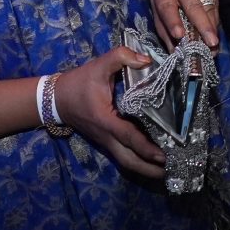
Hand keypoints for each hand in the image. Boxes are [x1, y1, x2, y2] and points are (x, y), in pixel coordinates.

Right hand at [57, 47, 166, 178]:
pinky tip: (152, 163)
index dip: (145, 147)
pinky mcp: (106, 142)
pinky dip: (138, 162)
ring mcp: (105, 142)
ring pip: (126, 162)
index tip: (163, 156)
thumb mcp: (99, 65)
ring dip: (145, 169)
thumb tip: (146, 60)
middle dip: (149, 169)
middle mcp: (106, 136)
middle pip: (128, 160)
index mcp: (105, 120)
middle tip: (172, 171)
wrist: (57, 99)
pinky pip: (123, 156)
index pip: (128, 136)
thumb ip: (121, 57)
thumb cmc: (79, 83)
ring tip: (166, 172)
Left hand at [147, 0, 221, 48]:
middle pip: (193, 6)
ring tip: (214, 44)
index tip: (179, 34)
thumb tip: (172, 49)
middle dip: (202, 26)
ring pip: (208, 7)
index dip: (173, 20)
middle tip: (210, 43)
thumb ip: (162, 21)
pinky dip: (215, 19)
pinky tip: (215, 32)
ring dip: (212, 26)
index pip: (167, 5)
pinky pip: (214, 4)